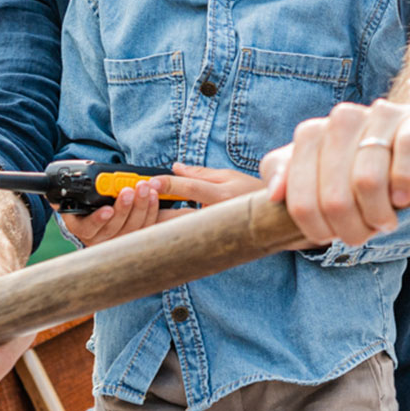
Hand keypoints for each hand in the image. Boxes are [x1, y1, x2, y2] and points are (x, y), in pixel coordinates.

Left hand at [63, 164, 266, 246]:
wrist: (276, 219)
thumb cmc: (253, 193)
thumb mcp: (228, 176)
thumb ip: (199, 173)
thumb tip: (175, 168)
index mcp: (221, 195)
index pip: (188, 188)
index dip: (166, 184)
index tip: (148, 181)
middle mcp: (216, 216)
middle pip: (177, 216)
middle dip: (152, 211)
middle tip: (132, 206)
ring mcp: (214, 232)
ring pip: (178, 233)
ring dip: (156, 226)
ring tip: (136, 222)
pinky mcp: (211, 242)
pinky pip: (185, 240)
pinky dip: (169, 237)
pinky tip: (154, 235)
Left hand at [261, 98, 409, 246]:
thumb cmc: (362, 159)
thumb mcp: (318, 168)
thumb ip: (286, 175)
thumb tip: (274, 194)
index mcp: (313, 133)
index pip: (299, 198)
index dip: (315, 228)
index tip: (331, 235)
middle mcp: (343, 119)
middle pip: (334, 197)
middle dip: (350, 228)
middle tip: (364, 232)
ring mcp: (382, 117)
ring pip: (368, 179)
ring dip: (378, 215)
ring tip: (385, 220)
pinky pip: (407, 152)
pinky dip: (404, 183)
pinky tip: (403, 198)